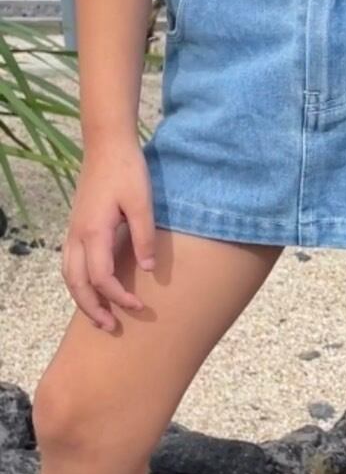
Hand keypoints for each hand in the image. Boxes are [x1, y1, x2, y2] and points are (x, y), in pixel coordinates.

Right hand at [63, 140, 155, 329]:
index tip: (139, 306)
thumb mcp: (143, 202)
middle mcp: (77, 236)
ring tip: (100, 316)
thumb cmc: (127, 171)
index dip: (119, 297)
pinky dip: (77, 283)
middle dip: (93, 309)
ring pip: (69, 276)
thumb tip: (149, 270)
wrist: (106, 146)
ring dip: (82, 299)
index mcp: (94, 232)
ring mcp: (73, 231)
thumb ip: (144, 237)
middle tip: (112, 327)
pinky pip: (69, 264)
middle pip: (77, 284)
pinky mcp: (76, 227)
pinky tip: (93, 289)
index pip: (102, 278)